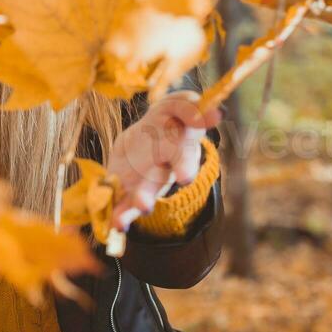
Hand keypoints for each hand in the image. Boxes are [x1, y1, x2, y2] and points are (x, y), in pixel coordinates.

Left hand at [103, 91, 222, 231]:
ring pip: (142, 196)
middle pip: (160, 183)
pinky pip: (123, 203)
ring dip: (137, 204)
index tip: (184, 177)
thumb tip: (216, 111)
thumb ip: (189, 107)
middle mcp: (165, 170)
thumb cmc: (167, 119)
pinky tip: (115, 225)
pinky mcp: (128, 189)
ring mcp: (148, 183)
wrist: (148, 137)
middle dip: (149, 195)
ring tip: (125, 219)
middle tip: (144, 205)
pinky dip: (119, 215)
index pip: (184, 156)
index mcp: (179, 149)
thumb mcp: (177, 106)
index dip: (185, 165)